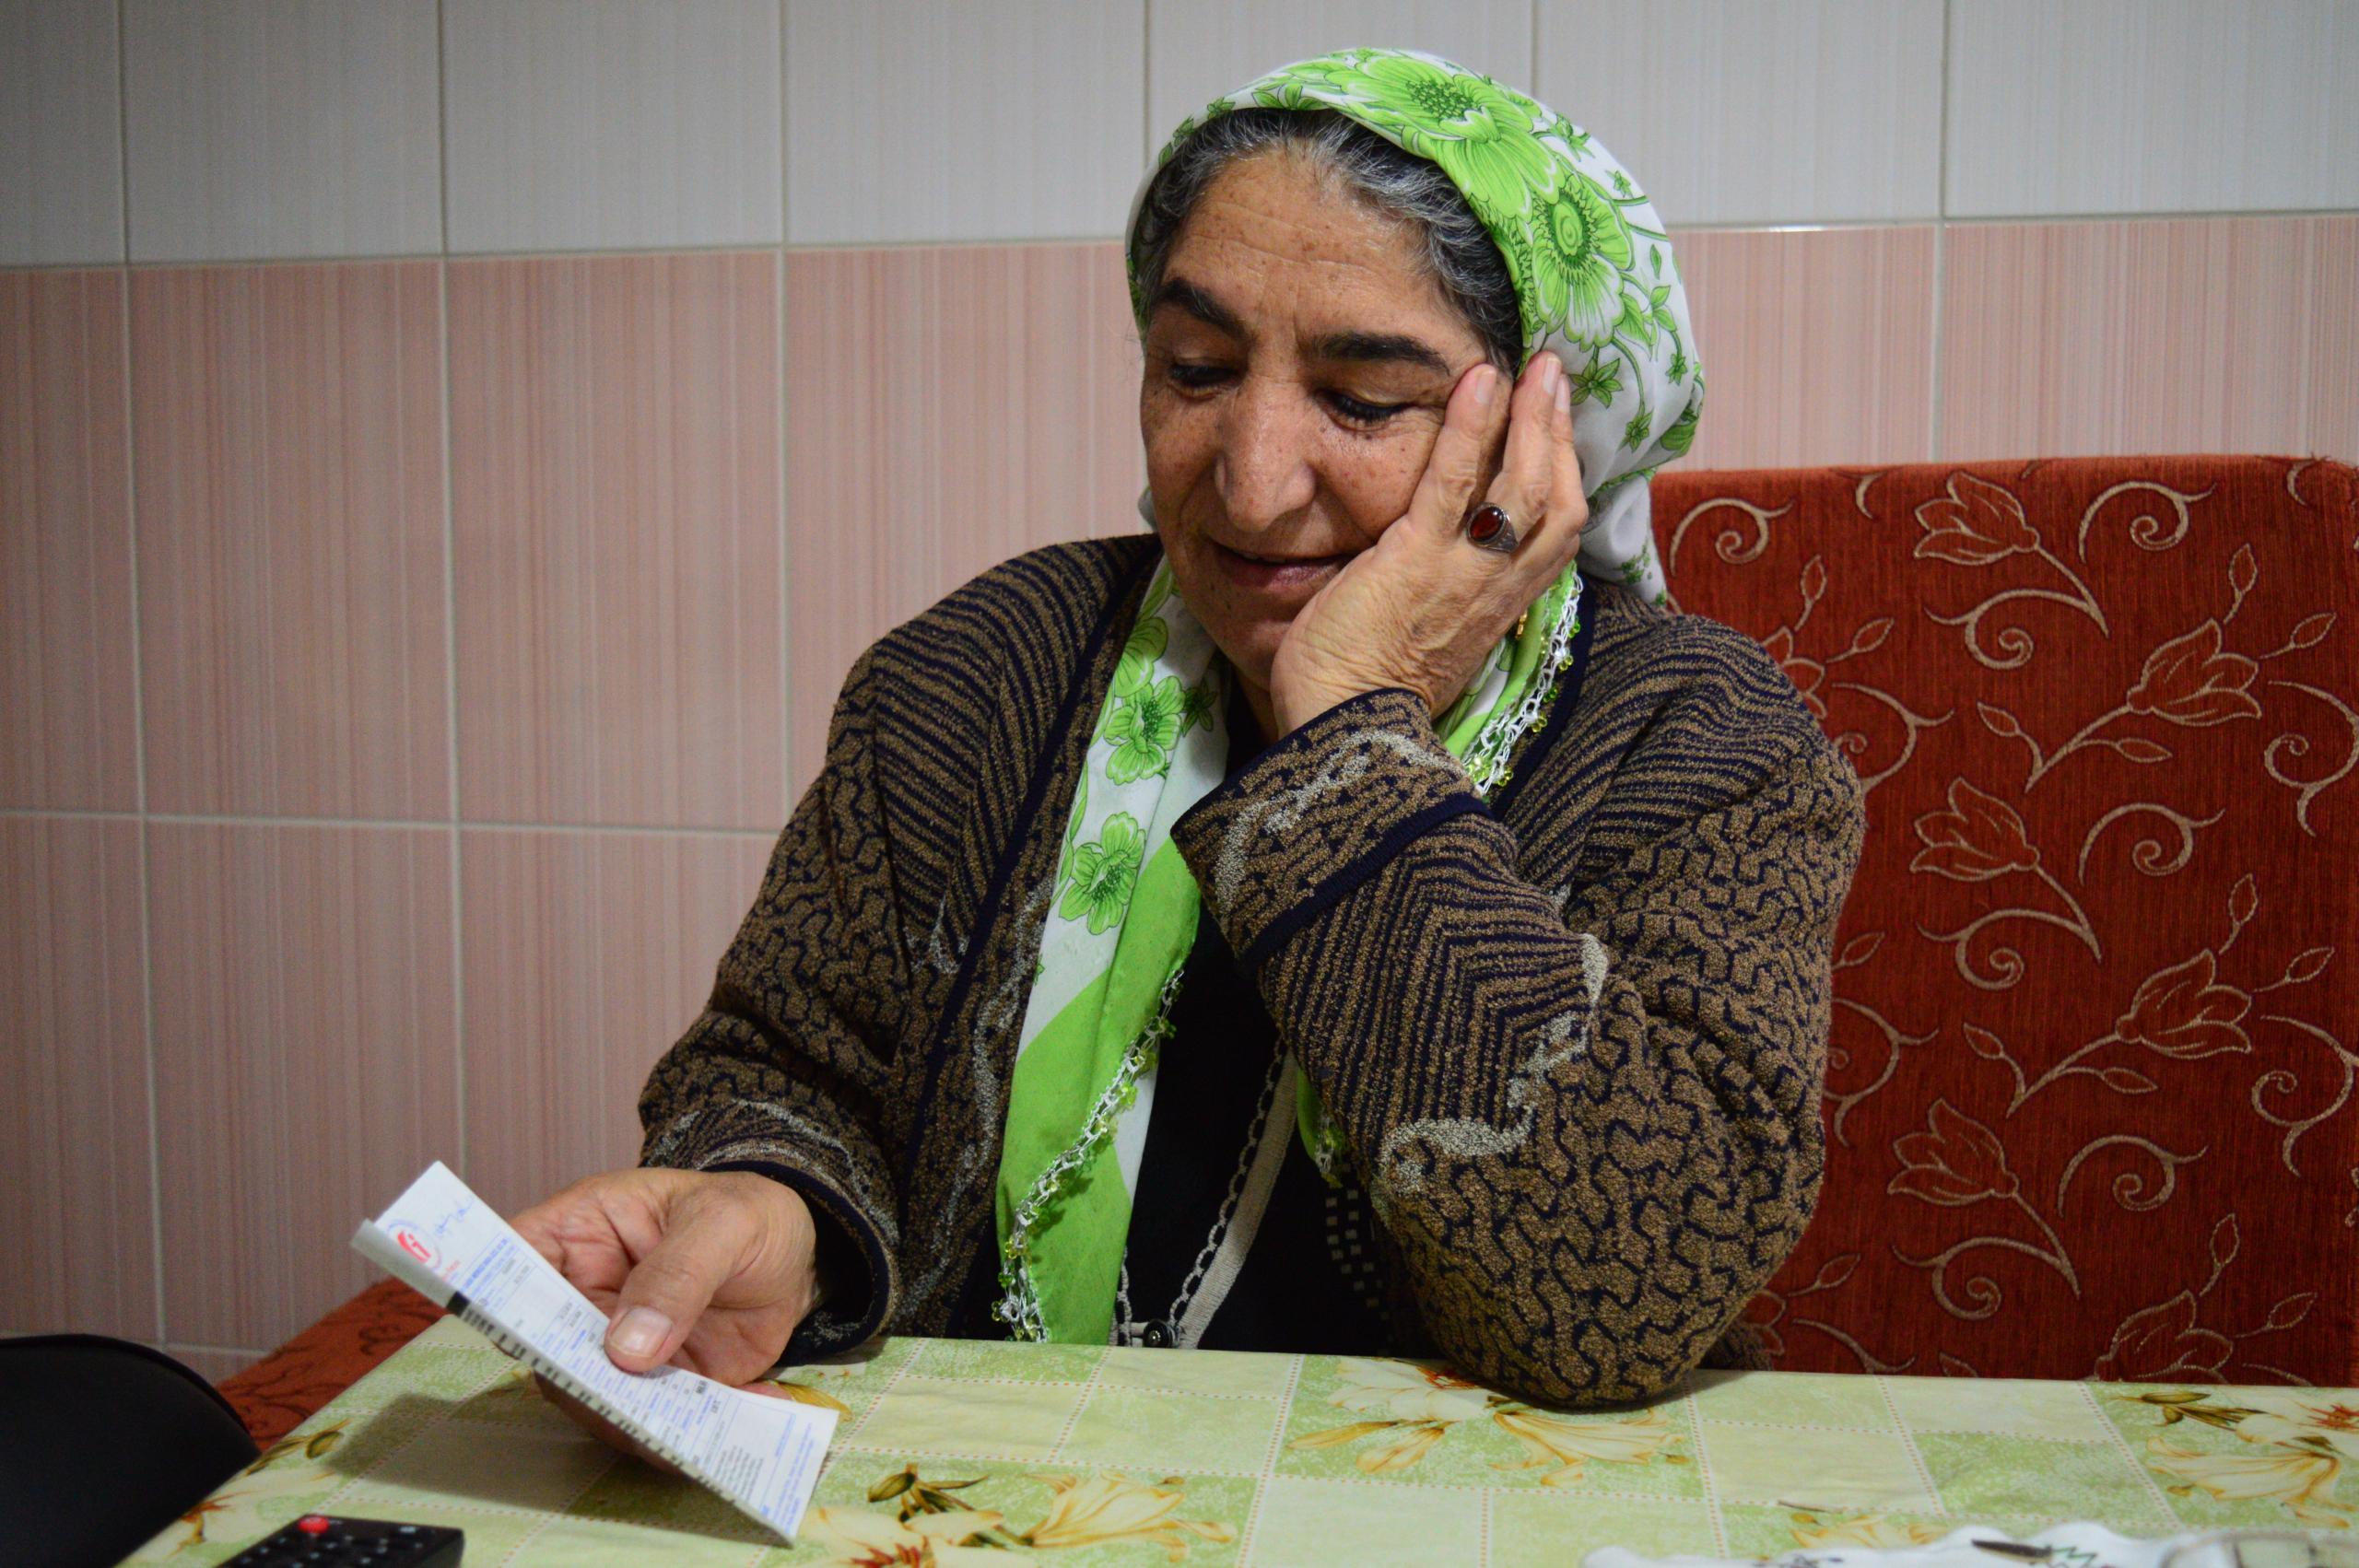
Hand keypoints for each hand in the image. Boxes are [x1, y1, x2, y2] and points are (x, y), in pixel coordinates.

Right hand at [510, 1167, 820, 1457]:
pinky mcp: (655, 1386)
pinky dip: (688, 1436)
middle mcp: (582, 1297)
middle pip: (548, 1350)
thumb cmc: (746, 1213)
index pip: (513, 1261)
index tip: (518, 1337)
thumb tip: (625, 1348)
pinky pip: (654, 1423)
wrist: (795, 1253)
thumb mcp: (723, 1223)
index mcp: (580, 1233)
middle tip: (624, 1406)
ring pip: (594, 1399)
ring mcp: (615, 1348)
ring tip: (687, 1433)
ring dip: (634, 1424)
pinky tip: (736, 1424)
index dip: (498, 1299)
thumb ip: (677, 1274)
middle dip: (580, 1384)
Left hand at [1268, 353, 1584, 734]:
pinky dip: (1470, 429)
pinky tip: (1478, 382)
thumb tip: (1440, 551)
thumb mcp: (1431, 635)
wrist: (1342, 728)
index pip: (1557, 531)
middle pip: (1558, 500)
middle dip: (1561, 431)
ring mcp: (1461, 573)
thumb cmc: (1369, 685)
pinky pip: (1454, 484)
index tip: (1558, 423)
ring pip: (1523, 486)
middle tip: (1555, 374)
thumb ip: (1448, 591)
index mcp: (1501, 604)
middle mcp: (1496, 587)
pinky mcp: (1415, 561)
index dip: (1565, 471)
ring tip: (1535, 366)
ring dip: (1534, 418)